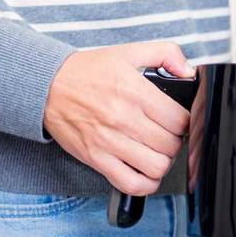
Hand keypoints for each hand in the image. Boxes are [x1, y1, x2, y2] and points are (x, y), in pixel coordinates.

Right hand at [43, 42, 193, 195]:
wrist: (47, 86)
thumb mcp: (129, 52)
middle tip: (166, 135)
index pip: (179, 120)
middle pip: (170, 145)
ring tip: (156, 151)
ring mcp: (109, 142)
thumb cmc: (87, 71)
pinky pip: (131, 184)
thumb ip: (165, 53)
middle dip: (174, 141)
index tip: (177, 121)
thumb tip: (188, 71)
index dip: (184, 122)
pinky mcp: (96, 159)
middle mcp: (123, 118)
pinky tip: (144, 170)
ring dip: (162, 162)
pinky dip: (145, 183)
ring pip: (156, 167)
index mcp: (135, 92)